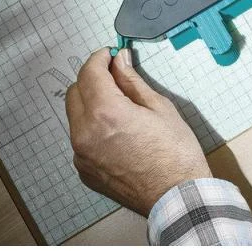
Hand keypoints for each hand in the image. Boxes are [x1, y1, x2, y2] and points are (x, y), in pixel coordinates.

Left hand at [65, 48, 210, 215]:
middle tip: (115, 76)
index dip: (99, 58)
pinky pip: (80, 139)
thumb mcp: (159, 107)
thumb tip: (120, 61)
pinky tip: (117, 131)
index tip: (109, 54)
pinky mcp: (84, 170)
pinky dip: (92, 127)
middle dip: (92, 79)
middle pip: (75, 91)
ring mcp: (81, 155)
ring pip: (75, 116)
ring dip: (90, 103)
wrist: (177, 196)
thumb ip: (132, 81)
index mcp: (105, 113)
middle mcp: (85, 133)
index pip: (89, 72)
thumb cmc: (175, 153)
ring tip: (119, 105)